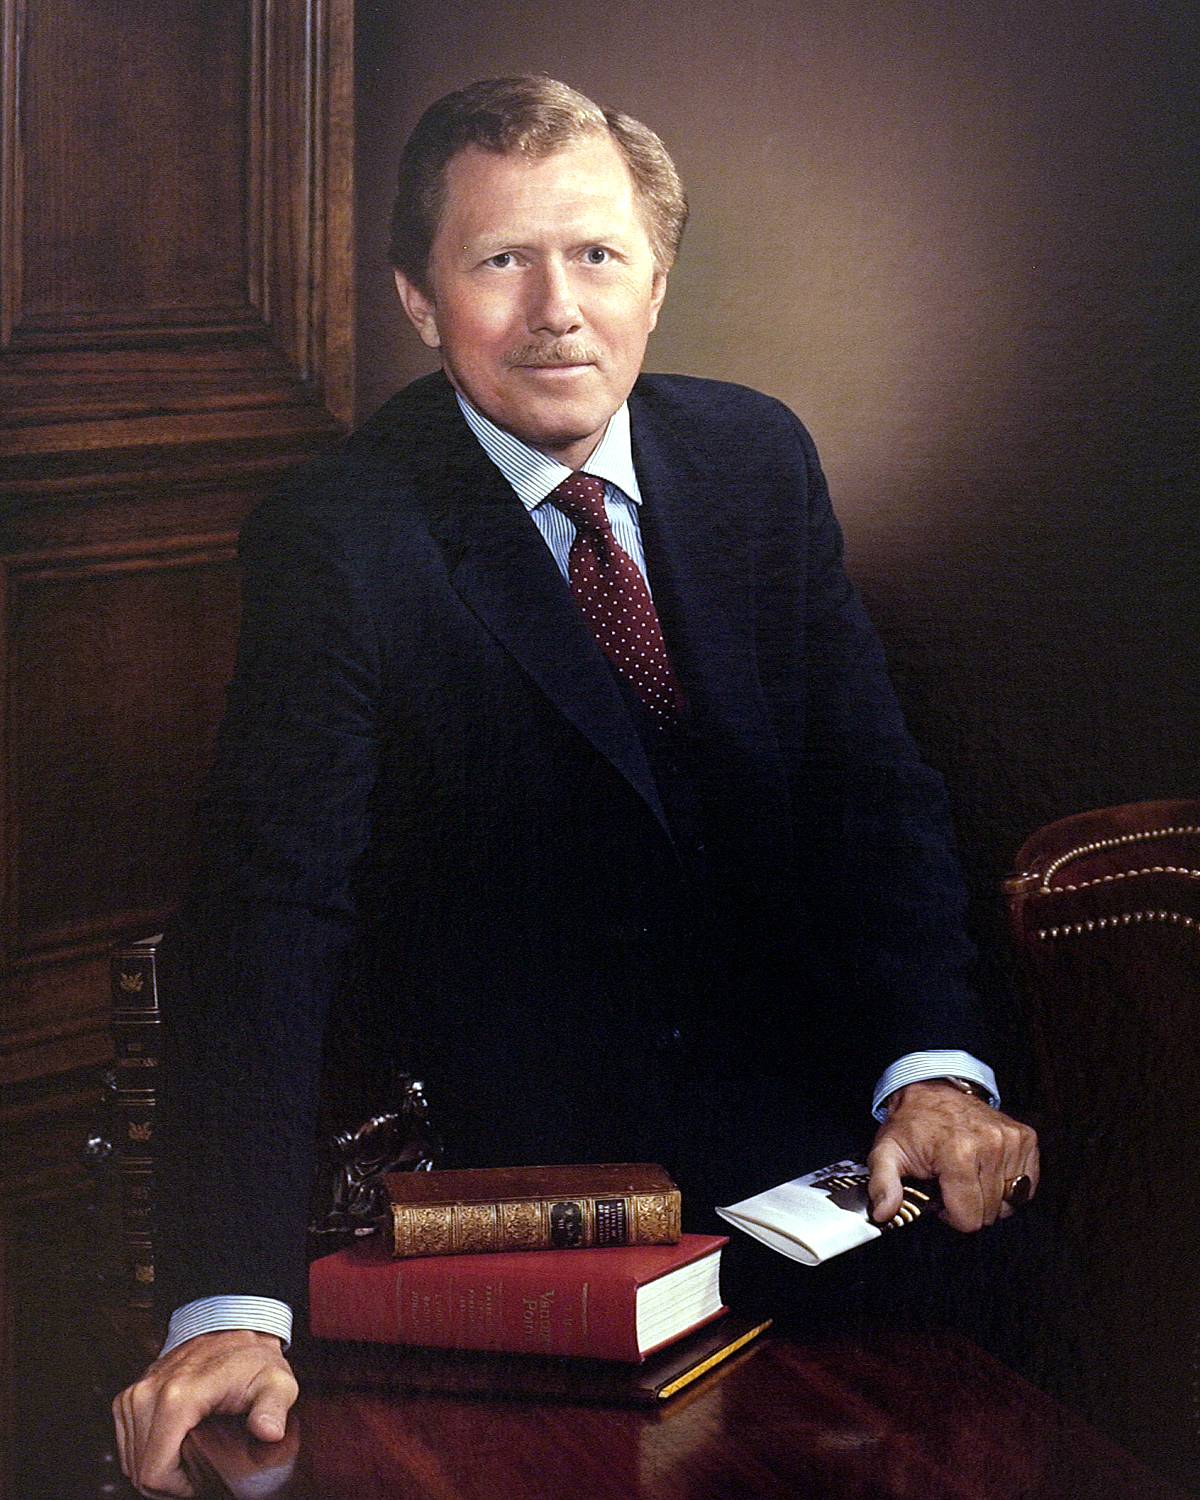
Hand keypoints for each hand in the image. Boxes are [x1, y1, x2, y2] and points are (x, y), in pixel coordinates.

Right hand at [112, 1328, 297, 1497]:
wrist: (232, 1327)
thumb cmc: (253, 1359)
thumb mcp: (276, 1383)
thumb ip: (273, 1409)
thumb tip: (268, 1432)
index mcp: (177, 1397)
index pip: (154, 1473)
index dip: (179, 1489)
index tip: (204, 1481)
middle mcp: (147, 1394)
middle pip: (140, 1472)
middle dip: (170, 1483)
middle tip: (200, 1473)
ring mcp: (135, 1394)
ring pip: (130, 1461)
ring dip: (158, 1469)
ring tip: (189, 1461)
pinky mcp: (129, 1397)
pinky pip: (127, 1445)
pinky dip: (147, 1454)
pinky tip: (174, 1449)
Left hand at [867, 1080, 1039, 1231]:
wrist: (931, 1088)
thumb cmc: (911, 1124)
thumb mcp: (886, 1153)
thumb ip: (882, 1186)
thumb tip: (884, 1213)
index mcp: (958, 1154)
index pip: (969, 1219)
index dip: (950, 1214)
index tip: (940, 1194)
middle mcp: (990, 1145)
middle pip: (990, 1213)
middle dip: (968, 1204)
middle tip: (951, 1181)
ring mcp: (1011, 1141)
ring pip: (1010, 1201)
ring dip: (989, 1194)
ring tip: (967, 1173)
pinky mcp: (1025, 1138)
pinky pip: (1027, 1185)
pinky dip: (1009, 1184)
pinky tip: (988, 1169)